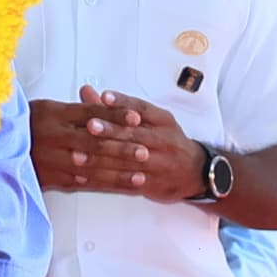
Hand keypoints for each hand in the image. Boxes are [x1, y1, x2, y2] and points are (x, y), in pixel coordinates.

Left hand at [38, 85, 208, 201]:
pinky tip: (86, 179)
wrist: (196, 172)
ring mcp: (159, 165)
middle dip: (111, 131)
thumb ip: (117, 107)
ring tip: (79, 156)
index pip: (143, 109)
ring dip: (102, 160)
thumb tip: (87, 91)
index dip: (124, 103)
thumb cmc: (169, 141)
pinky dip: (105, 181)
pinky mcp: (152, 184)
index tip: (105, 97)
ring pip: (128, 161)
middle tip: (89, 126)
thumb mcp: (152, 119)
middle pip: (135, 135)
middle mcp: (163, 141)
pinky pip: (126, 183)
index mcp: (163, 122)